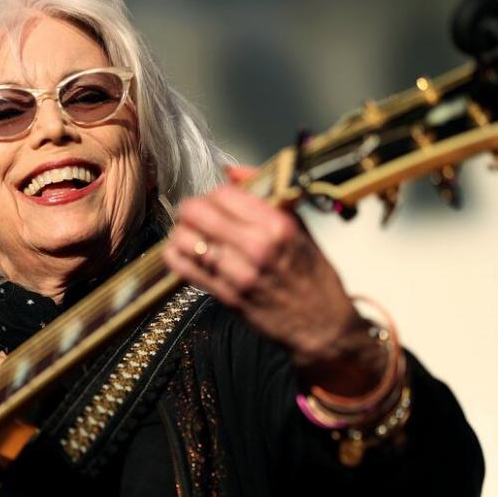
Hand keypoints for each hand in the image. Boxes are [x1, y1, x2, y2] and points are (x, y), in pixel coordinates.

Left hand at [163, 166, 384, 394]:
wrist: (322, 324)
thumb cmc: (312, 273)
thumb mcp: (299, 227)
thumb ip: (266, 195)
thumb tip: (232, 171)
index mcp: (278, 226)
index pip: (225, 194)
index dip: (215, 193)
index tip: (218, 200)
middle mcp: (257, 248)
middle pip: (199, 213)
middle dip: (192, 209)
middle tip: (195, 214)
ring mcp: (239, 274)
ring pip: (186, 240)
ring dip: (182, 232)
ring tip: (189, 233)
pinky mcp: (226, 296)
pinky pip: (184, 269)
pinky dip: (176, 256)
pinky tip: (182, 252)